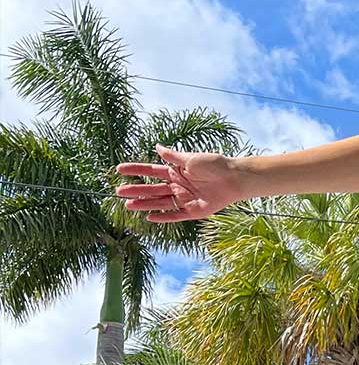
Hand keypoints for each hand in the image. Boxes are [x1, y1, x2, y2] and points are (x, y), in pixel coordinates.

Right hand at [115, 144, 246, 221]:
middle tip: (118, 191)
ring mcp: (185, 199)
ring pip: (160, 202)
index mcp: (176, 171)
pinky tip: (150, 217)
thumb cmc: (215, 164)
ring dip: (144, 204)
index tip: (119, 169)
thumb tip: (157, 147)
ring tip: (128, 205)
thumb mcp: (191, 158)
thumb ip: (173, 156)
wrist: (234, 178)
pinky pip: (176, 215)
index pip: (151, 171)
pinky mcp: (194, 211)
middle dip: (136, 190)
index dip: (136, 170)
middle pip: (152, 189)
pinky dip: (163, 216)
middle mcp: (178, 185)